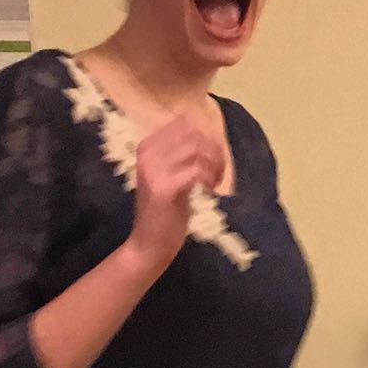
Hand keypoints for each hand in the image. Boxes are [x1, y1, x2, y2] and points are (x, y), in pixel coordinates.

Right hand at [124, 115, 226, 276]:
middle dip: (215, 150)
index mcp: (148, 145)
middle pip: (194, 134)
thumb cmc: (166, 211)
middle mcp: (147, 152)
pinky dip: (210, 178)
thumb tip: (209, 135)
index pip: (185, 123)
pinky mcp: (164, 187)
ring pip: (198, 150)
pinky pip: (197, 170)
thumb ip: (184, 155)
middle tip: (220, 172)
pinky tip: (210, 190)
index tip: (214, 157)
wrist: (149, 243)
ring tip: (215, 182)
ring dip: (215, 165)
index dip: (207, 136)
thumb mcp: (174, 175)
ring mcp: (153, 169)